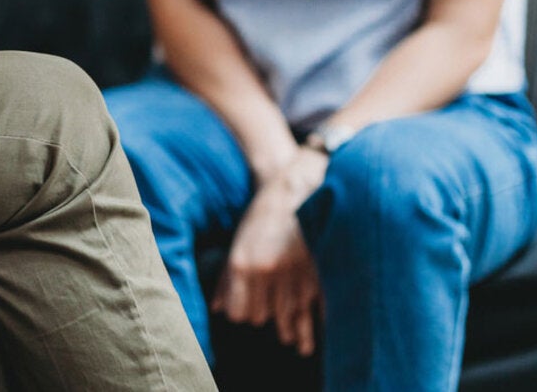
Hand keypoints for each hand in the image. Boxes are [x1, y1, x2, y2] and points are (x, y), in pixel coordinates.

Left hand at [213, 147, 328, 356]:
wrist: (293, 191)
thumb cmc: (260, 218)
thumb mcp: (237, 244)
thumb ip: (226, 279)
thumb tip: (217, 309)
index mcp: (243, 265)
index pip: (241, 312)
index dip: (244, 316)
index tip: (249, 316)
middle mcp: (267, 272)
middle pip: (265, 317)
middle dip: (269, 320)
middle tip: (277, 329)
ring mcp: (293, 273)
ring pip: (291, 315)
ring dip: (294, 330)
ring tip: (298, 345)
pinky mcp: (317, 271)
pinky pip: (315, 305)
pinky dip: (316, 319)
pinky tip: (318, 330)